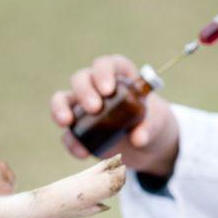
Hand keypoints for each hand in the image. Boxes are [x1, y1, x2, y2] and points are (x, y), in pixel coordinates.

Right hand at [50, 55, 178, 176]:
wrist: (147, 146)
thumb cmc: (152, 123)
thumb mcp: (157, 123)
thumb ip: (150, 127)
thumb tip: (138, 138)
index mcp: (118, 76)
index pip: (105, 64)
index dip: (103, 72)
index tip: (107, 89)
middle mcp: (95, 87)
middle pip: (81, 79)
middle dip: (84, 91)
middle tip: (94, 108)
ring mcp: (82, 108)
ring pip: (63, 99)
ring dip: (60, 108)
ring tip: (66, 122)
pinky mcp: (78, 130)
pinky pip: (68, 133)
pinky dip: (71, 142)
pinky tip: (82, 152)